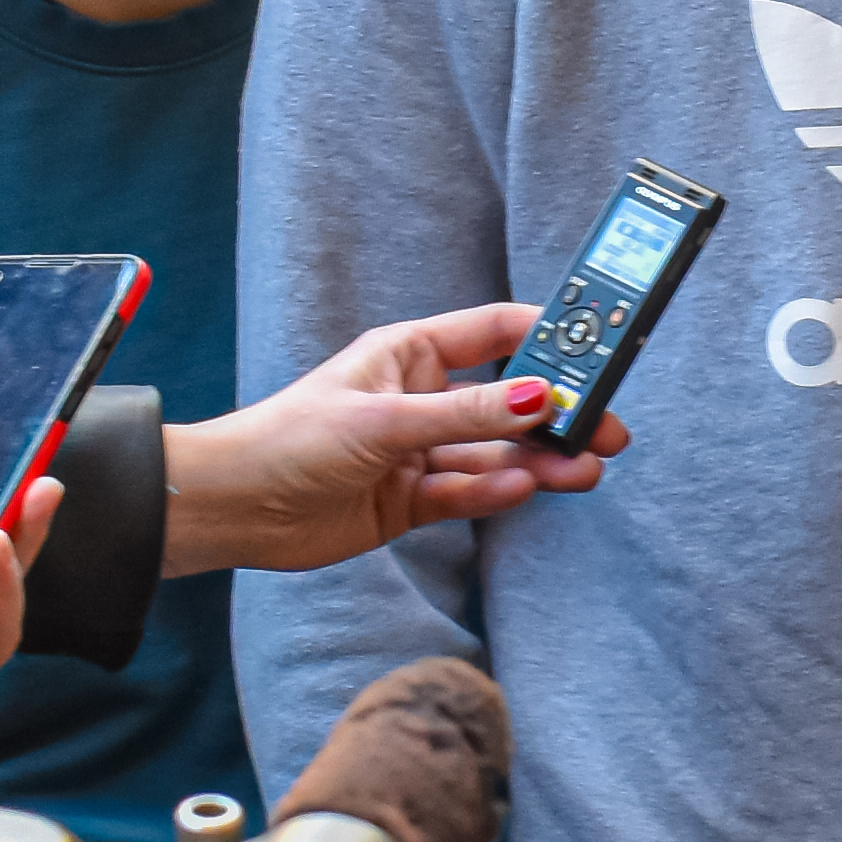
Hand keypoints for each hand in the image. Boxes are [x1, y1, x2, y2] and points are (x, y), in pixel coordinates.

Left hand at [165, 300, 617, 577]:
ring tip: (584, 470)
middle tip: (606, 428)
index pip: (496, 333)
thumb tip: (535, 398)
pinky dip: (495, 493)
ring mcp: (417, 452)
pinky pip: (465, 493)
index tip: (597, 350)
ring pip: (493, 454)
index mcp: (410, 355)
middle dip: (556, 415)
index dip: (548, 338)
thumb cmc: (289, 439)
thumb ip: (465, 415)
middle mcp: (420, 400)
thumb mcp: (384, 420)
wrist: (234, 507)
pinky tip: (526, 489)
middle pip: (504, 402)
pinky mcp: (409, 501)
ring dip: (537, 461)